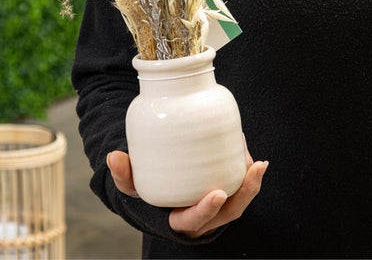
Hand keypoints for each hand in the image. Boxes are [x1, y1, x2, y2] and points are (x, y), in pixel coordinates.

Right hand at [107, 142, 267, 238]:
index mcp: (179, 222)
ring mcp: (217, 209)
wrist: (163, 192)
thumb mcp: (134, 187)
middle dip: (245, 193)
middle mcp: (202, 219)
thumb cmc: (148, 190)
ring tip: (257, 160)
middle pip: (228, 213)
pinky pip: (240, 186)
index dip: (206, 211)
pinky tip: (246, 149)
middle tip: (255, 167)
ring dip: (251, 182)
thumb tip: (114, 156)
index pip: (194, 223)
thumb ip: (125, 175)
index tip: (218, 193)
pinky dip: (247, 171)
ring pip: (239, 201)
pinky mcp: (227, 194)